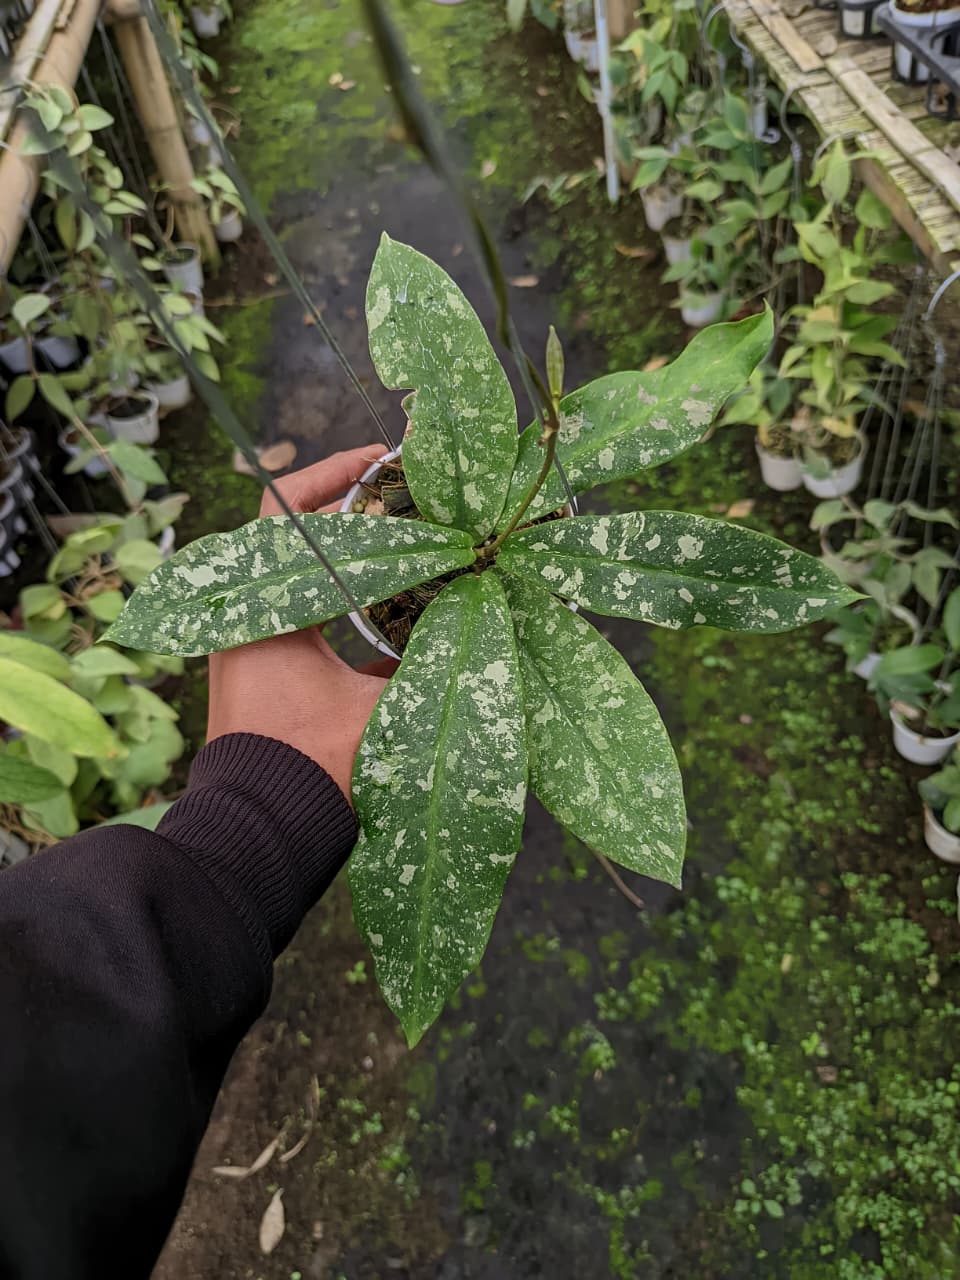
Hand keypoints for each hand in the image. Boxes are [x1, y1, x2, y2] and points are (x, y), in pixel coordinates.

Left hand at [207, 444, 395, 801]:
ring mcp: (251, 646)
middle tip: (405, 497)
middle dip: (351, 512)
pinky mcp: (263, 675)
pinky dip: (343, 601)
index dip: (334, 474)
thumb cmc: (311, 766)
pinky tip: (394, 603)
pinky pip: (304, 616)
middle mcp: (249, 618)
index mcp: (266, 608)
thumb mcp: (378, 708)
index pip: (287, 510)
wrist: (261, 834)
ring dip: (348, 557)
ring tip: (406, 541)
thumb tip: (481, 626)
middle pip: (296, 536)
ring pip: (302, 577)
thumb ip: (424, 663)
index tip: (383, 461)